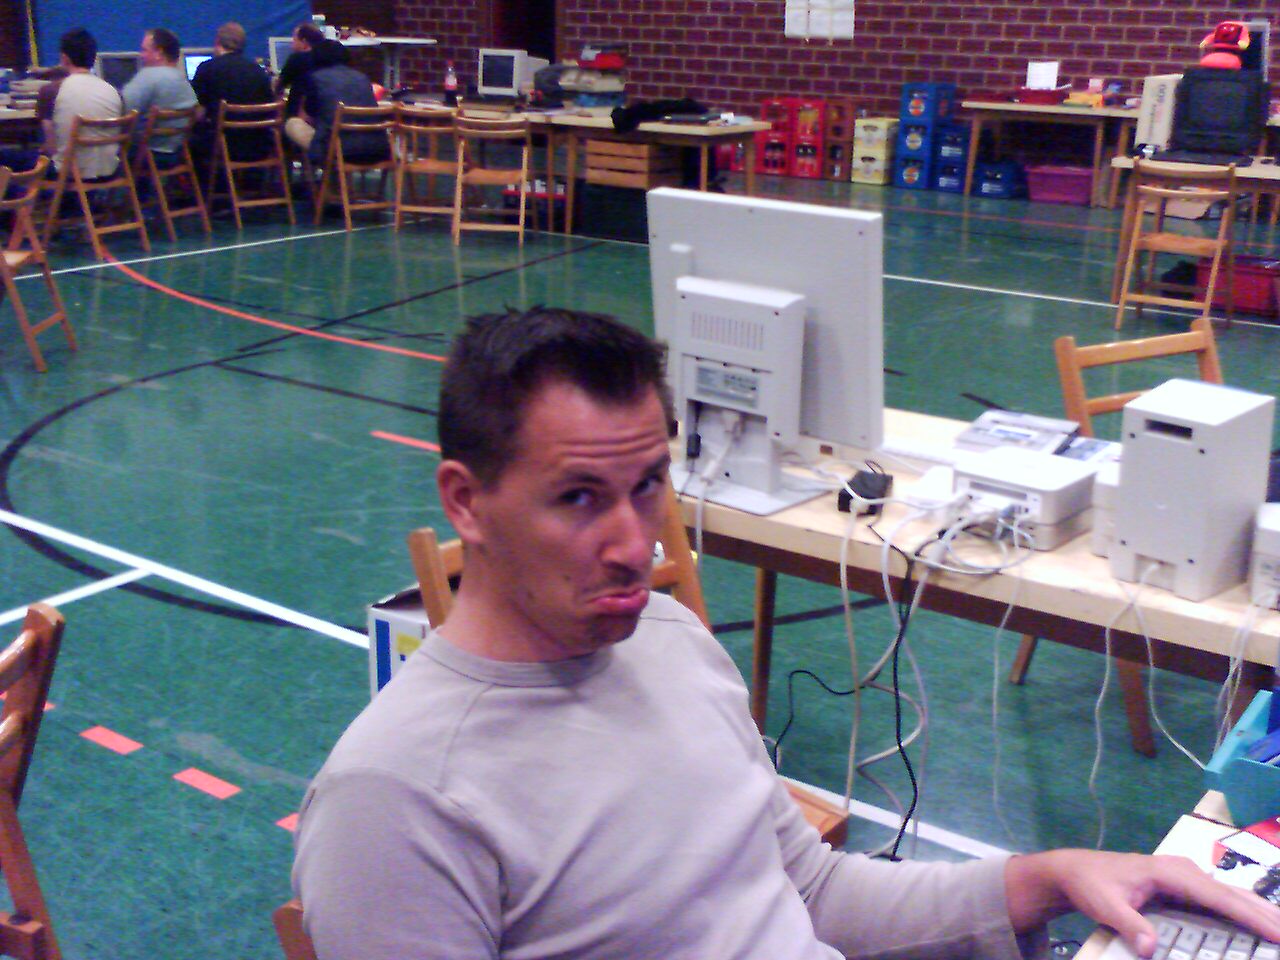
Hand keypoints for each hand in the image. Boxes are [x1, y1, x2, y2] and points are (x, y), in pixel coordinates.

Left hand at [1005, 849, 1279, 956]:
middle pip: (1232, 894)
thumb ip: (1128, 924)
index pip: (1217, 897)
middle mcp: (1183, 871)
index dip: (1249, 916)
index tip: (1276, 934)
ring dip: (1258, 913)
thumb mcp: (1104, 905)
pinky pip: (1220, 901)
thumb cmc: (1091, 884)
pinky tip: (1257, 927)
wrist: (1075, 871)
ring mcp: (1185, 878)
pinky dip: (1242, 913)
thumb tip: (1151, 948)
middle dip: (1265, 915)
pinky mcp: (1183, 889)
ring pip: (1230, 896)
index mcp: (1170, 873)